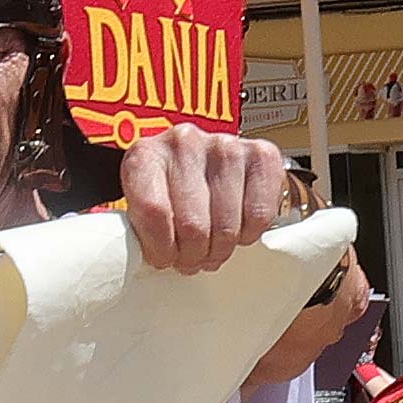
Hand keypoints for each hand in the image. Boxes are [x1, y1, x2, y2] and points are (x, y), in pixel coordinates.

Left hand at [124, 127, 285, 273]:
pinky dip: (248, 233)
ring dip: (219, 249)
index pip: (154, 211)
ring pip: (226, 226)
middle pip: (193, 225)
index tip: (164, 260)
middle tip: (191, 260)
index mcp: (145, 155)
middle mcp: (185, 142)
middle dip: (193, 256)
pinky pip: (259, 215)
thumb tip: (159, 260)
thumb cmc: (168, 189)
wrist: (200, 162)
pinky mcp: (262, 155)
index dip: (162, 249)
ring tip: (211, 248)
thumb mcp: (140, 206)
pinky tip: (236, 228)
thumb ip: (142, 229)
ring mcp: (226, 146)